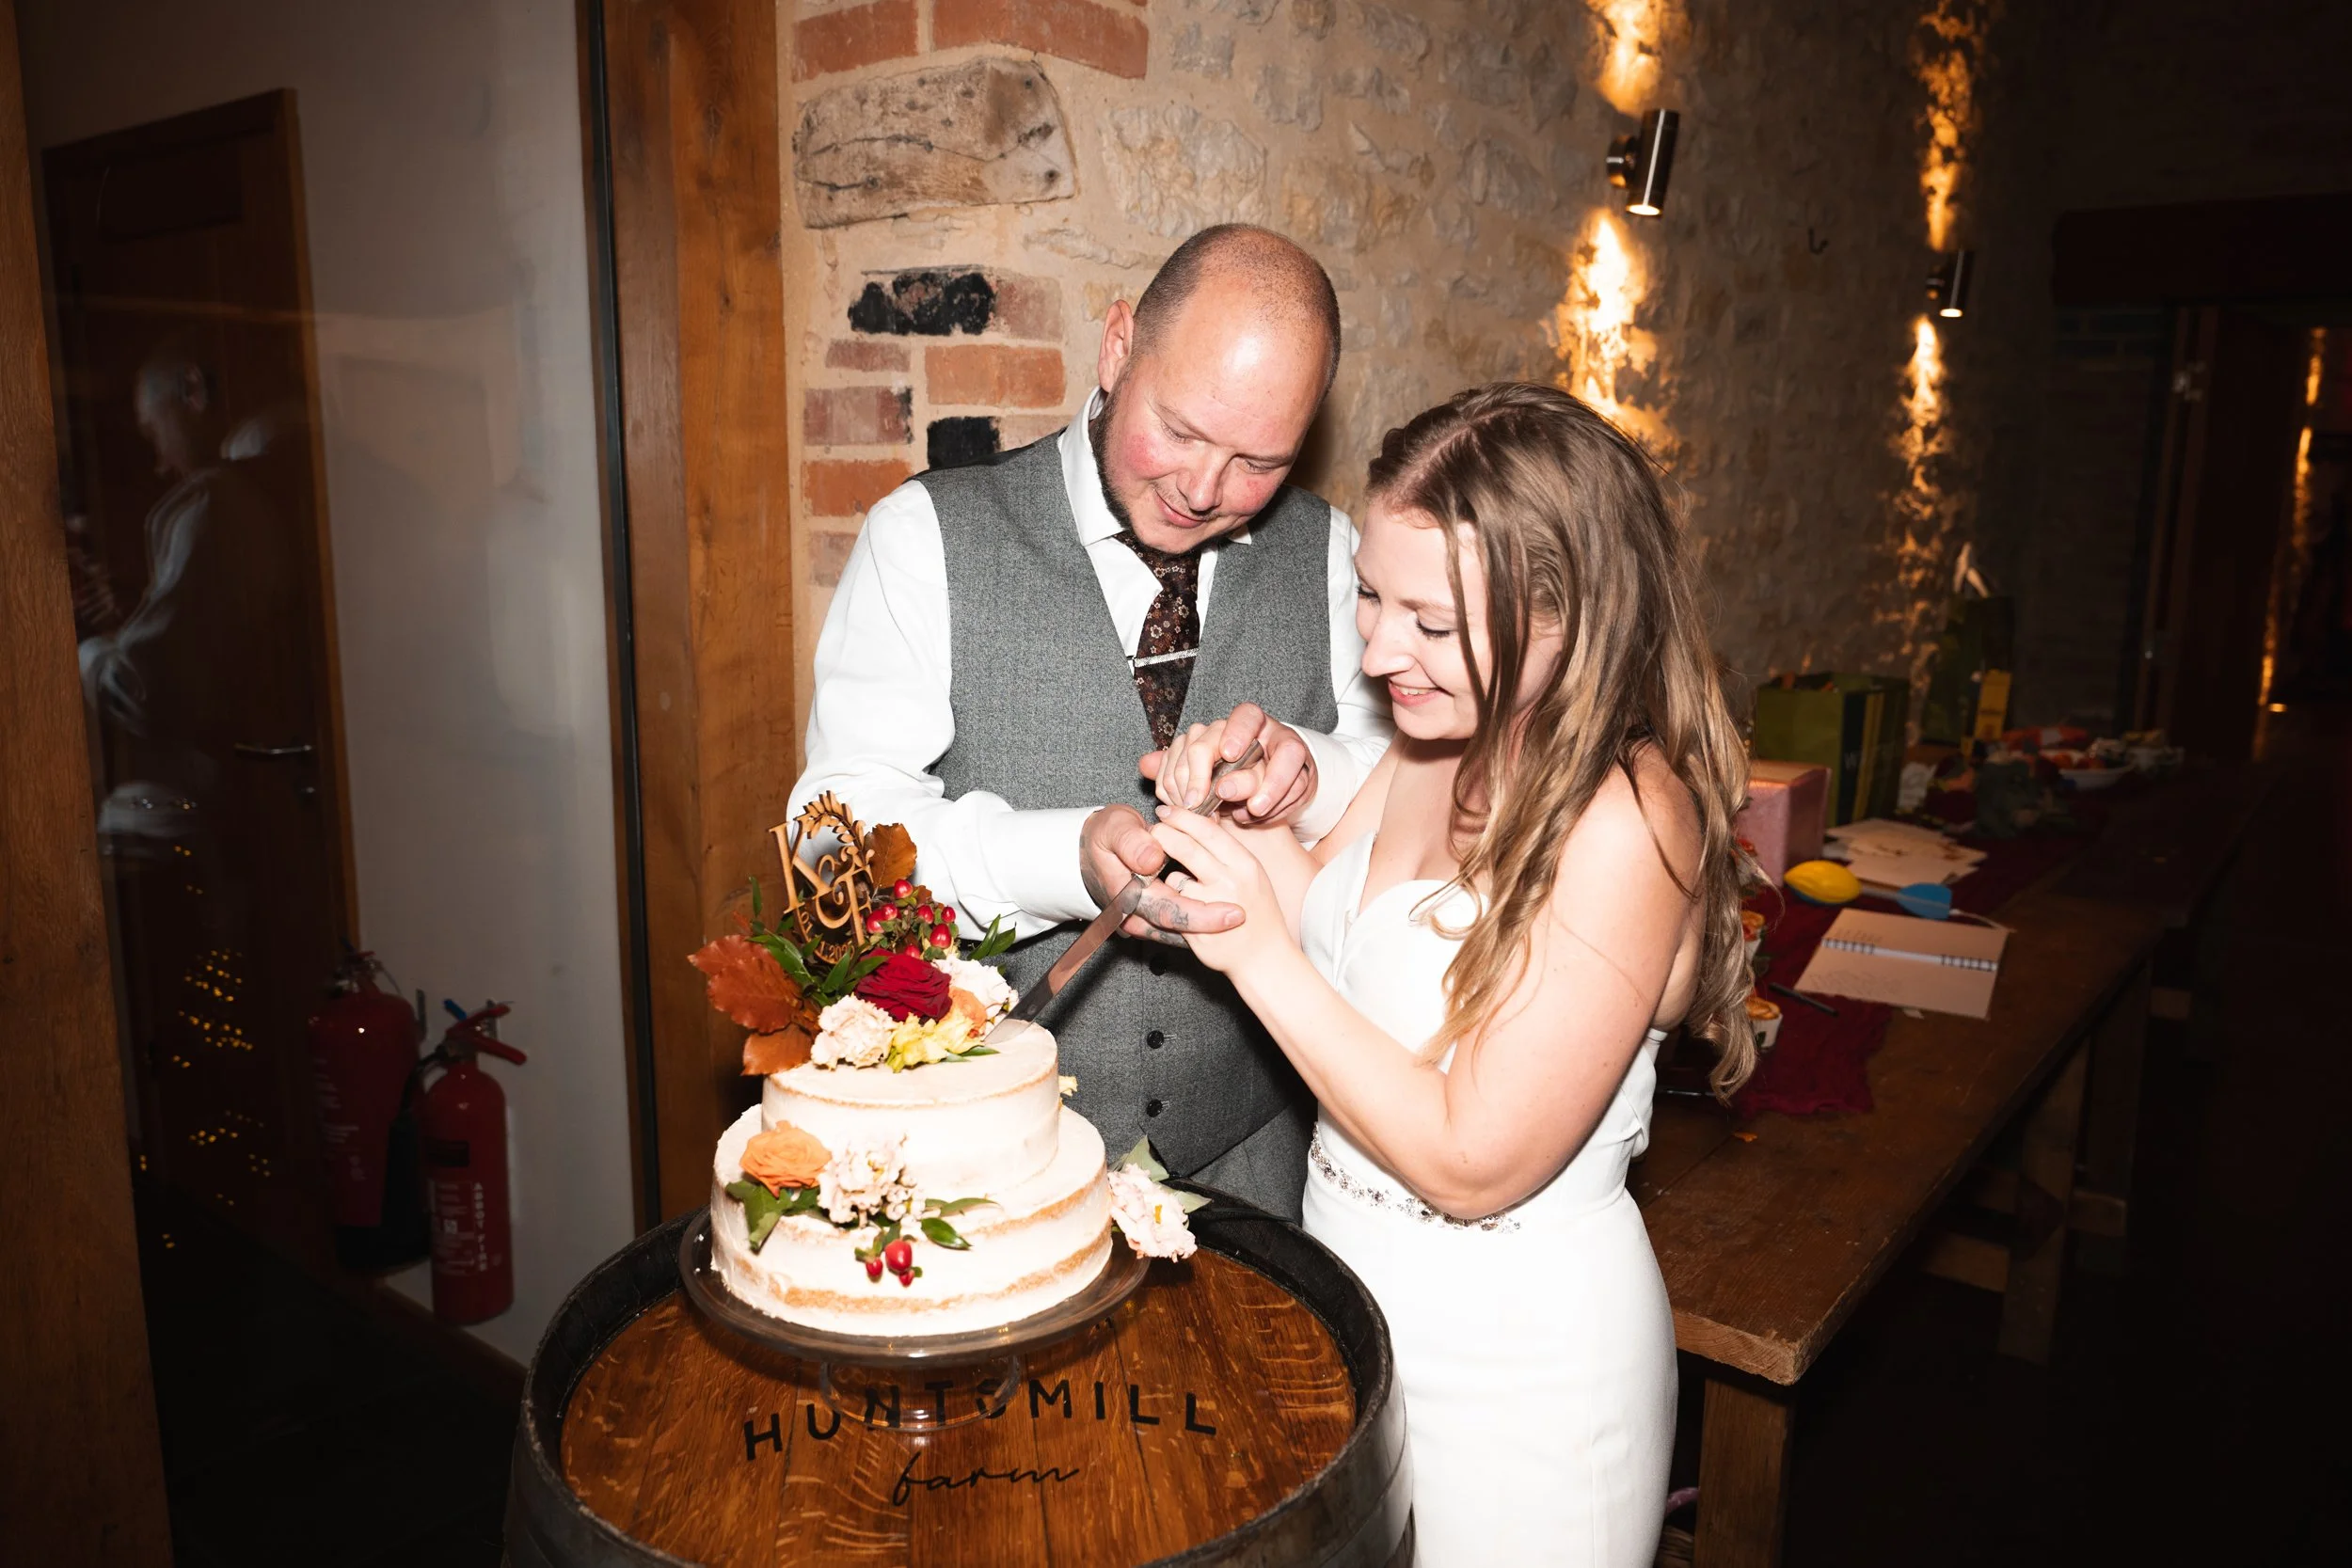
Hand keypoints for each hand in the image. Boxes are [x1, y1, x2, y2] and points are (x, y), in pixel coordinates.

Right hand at [1081, 804, 1242, 945]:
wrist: (1099, 850)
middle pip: (1183, 926)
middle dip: (1215, 922)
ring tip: (1239, 911)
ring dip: (1212, 920)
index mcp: (1129, 897)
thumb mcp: (1113, 829)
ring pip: (1186, 928)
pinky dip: (1206, 912)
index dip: (1204, 915)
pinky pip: (1187, 921)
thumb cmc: (1108, 836)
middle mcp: (1138, 916)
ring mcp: (1149, 920)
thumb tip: (1152, 858)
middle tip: (1245, 915)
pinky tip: (1224, 905)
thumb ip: (1130, 842)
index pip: (1172, 913)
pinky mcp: (1160, 917)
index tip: (1236, 912)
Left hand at [1138, 702, 1315, 826]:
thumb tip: (1145, 764)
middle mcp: (1270, 733)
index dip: (1235, 732)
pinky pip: (1298, 788)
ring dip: (1269, 787)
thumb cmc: (1230, 773)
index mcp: (1243, 723)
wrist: (1267, 788)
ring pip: (1289, 760)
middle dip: (1244, 768)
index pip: (1243, 716)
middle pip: (1266, 742)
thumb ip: (1178, 764)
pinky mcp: (1305, 776)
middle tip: (1223, 793)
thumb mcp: (1205, 767)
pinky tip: (1257, 817)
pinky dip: (1279, 805)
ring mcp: (1291, 753)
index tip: (1225, 753)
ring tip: (1251, 810)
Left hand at [1148, 809, 1291, 978]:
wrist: (1266, 958)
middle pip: (1187, 848)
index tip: (1167, 810)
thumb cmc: (1260, 913)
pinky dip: (1171, 901)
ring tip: (1177, 879)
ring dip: (1169, 875)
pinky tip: (1180, 903)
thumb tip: (1202, 820)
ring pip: (1176, 878)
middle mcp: (1231, 882)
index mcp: (1245, 864)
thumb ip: (1229, 851)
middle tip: (1154, 829)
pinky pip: (1173, 906)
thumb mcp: (1252, 874)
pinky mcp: (1198, 928)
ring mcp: (1214, 906)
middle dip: (1164, 835)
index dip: (1183, 817)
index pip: (1208, 830)